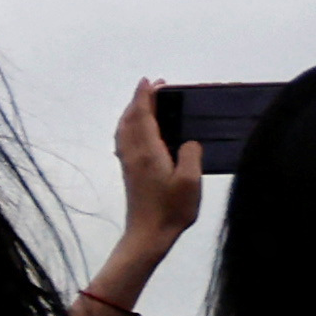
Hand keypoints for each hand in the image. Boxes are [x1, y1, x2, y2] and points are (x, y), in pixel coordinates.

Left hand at [112, 77, 205, 254]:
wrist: (148, 235)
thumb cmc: (171, 209)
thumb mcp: (190, 181)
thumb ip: (190, 155)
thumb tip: (189, 141)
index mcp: (148, 151)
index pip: (142, 115)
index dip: (145, 96)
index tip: (151, 81)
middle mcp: (133, 153)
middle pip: (131, 118)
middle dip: (140, 99)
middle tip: (154, 86)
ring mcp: (129, 162)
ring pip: (125, 129)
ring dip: (133, 111)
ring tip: (146, 102)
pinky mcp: (129, 171)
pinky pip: (125, 139)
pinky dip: (130, 126)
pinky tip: (139, 130)